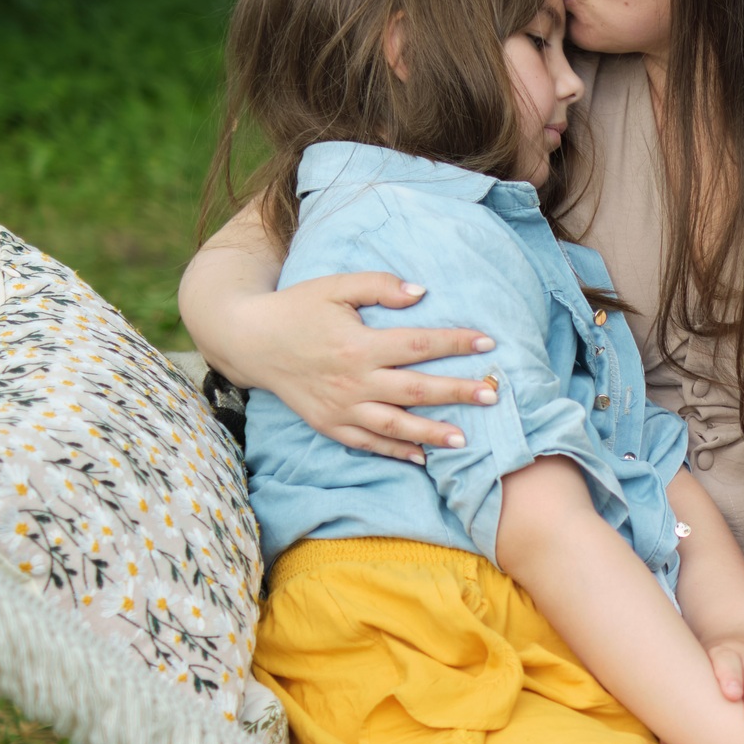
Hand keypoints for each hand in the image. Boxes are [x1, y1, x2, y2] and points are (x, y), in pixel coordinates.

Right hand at [233, 273, 497, 458]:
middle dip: (456, 393)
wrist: (251, 340)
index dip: (454, 343)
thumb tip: (421, 292)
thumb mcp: (335, 286)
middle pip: (415, 390)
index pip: (418, 345)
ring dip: (431, 433)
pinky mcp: (328, 424)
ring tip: (464, 439)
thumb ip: (378, 286)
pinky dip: (394, 452)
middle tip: (492, 394)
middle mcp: (353, 380)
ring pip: (394, 426)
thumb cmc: (298, 308)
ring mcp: (340, 407)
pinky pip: (367, 443)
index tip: (488, 343)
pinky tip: (421, 458)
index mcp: (358, 344)